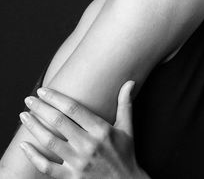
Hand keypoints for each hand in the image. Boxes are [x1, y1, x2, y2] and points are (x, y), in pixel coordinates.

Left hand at [19, 81, 148, 178]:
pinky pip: (46, 166)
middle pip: (59, 122)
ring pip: (50, 141)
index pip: (74, 109)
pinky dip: (33, 156)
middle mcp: (89, 145)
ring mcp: (79, 162)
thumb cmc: (125, 154)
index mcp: (102, 130)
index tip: (44, 91)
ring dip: (34, 127)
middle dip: (41, 108)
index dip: (56, 98)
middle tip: (29, 100)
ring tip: (24, 116)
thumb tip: (130, 82)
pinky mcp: (71, 177)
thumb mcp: (127, 128)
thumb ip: (125, 104)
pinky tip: (24, 145)